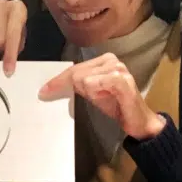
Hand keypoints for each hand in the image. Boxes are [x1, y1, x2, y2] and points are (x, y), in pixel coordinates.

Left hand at [38, 54, 166, 139]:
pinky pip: (98, 82)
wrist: (138, 121)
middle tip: (71, 98)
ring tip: (103, 99)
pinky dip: (95, 90)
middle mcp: (111, 60)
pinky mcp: (123, 81)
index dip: (58, 80)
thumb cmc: (115, 105)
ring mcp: (118, 69)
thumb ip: (76, 86)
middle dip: (66, 86)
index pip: (75, 68)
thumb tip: (51, 87)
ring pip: (84, 78)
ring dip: (88, 92)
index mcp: (103, 60)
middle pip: (77, 72)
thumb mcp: (92, 93)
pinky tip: (103, 96)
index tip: (43, 91)